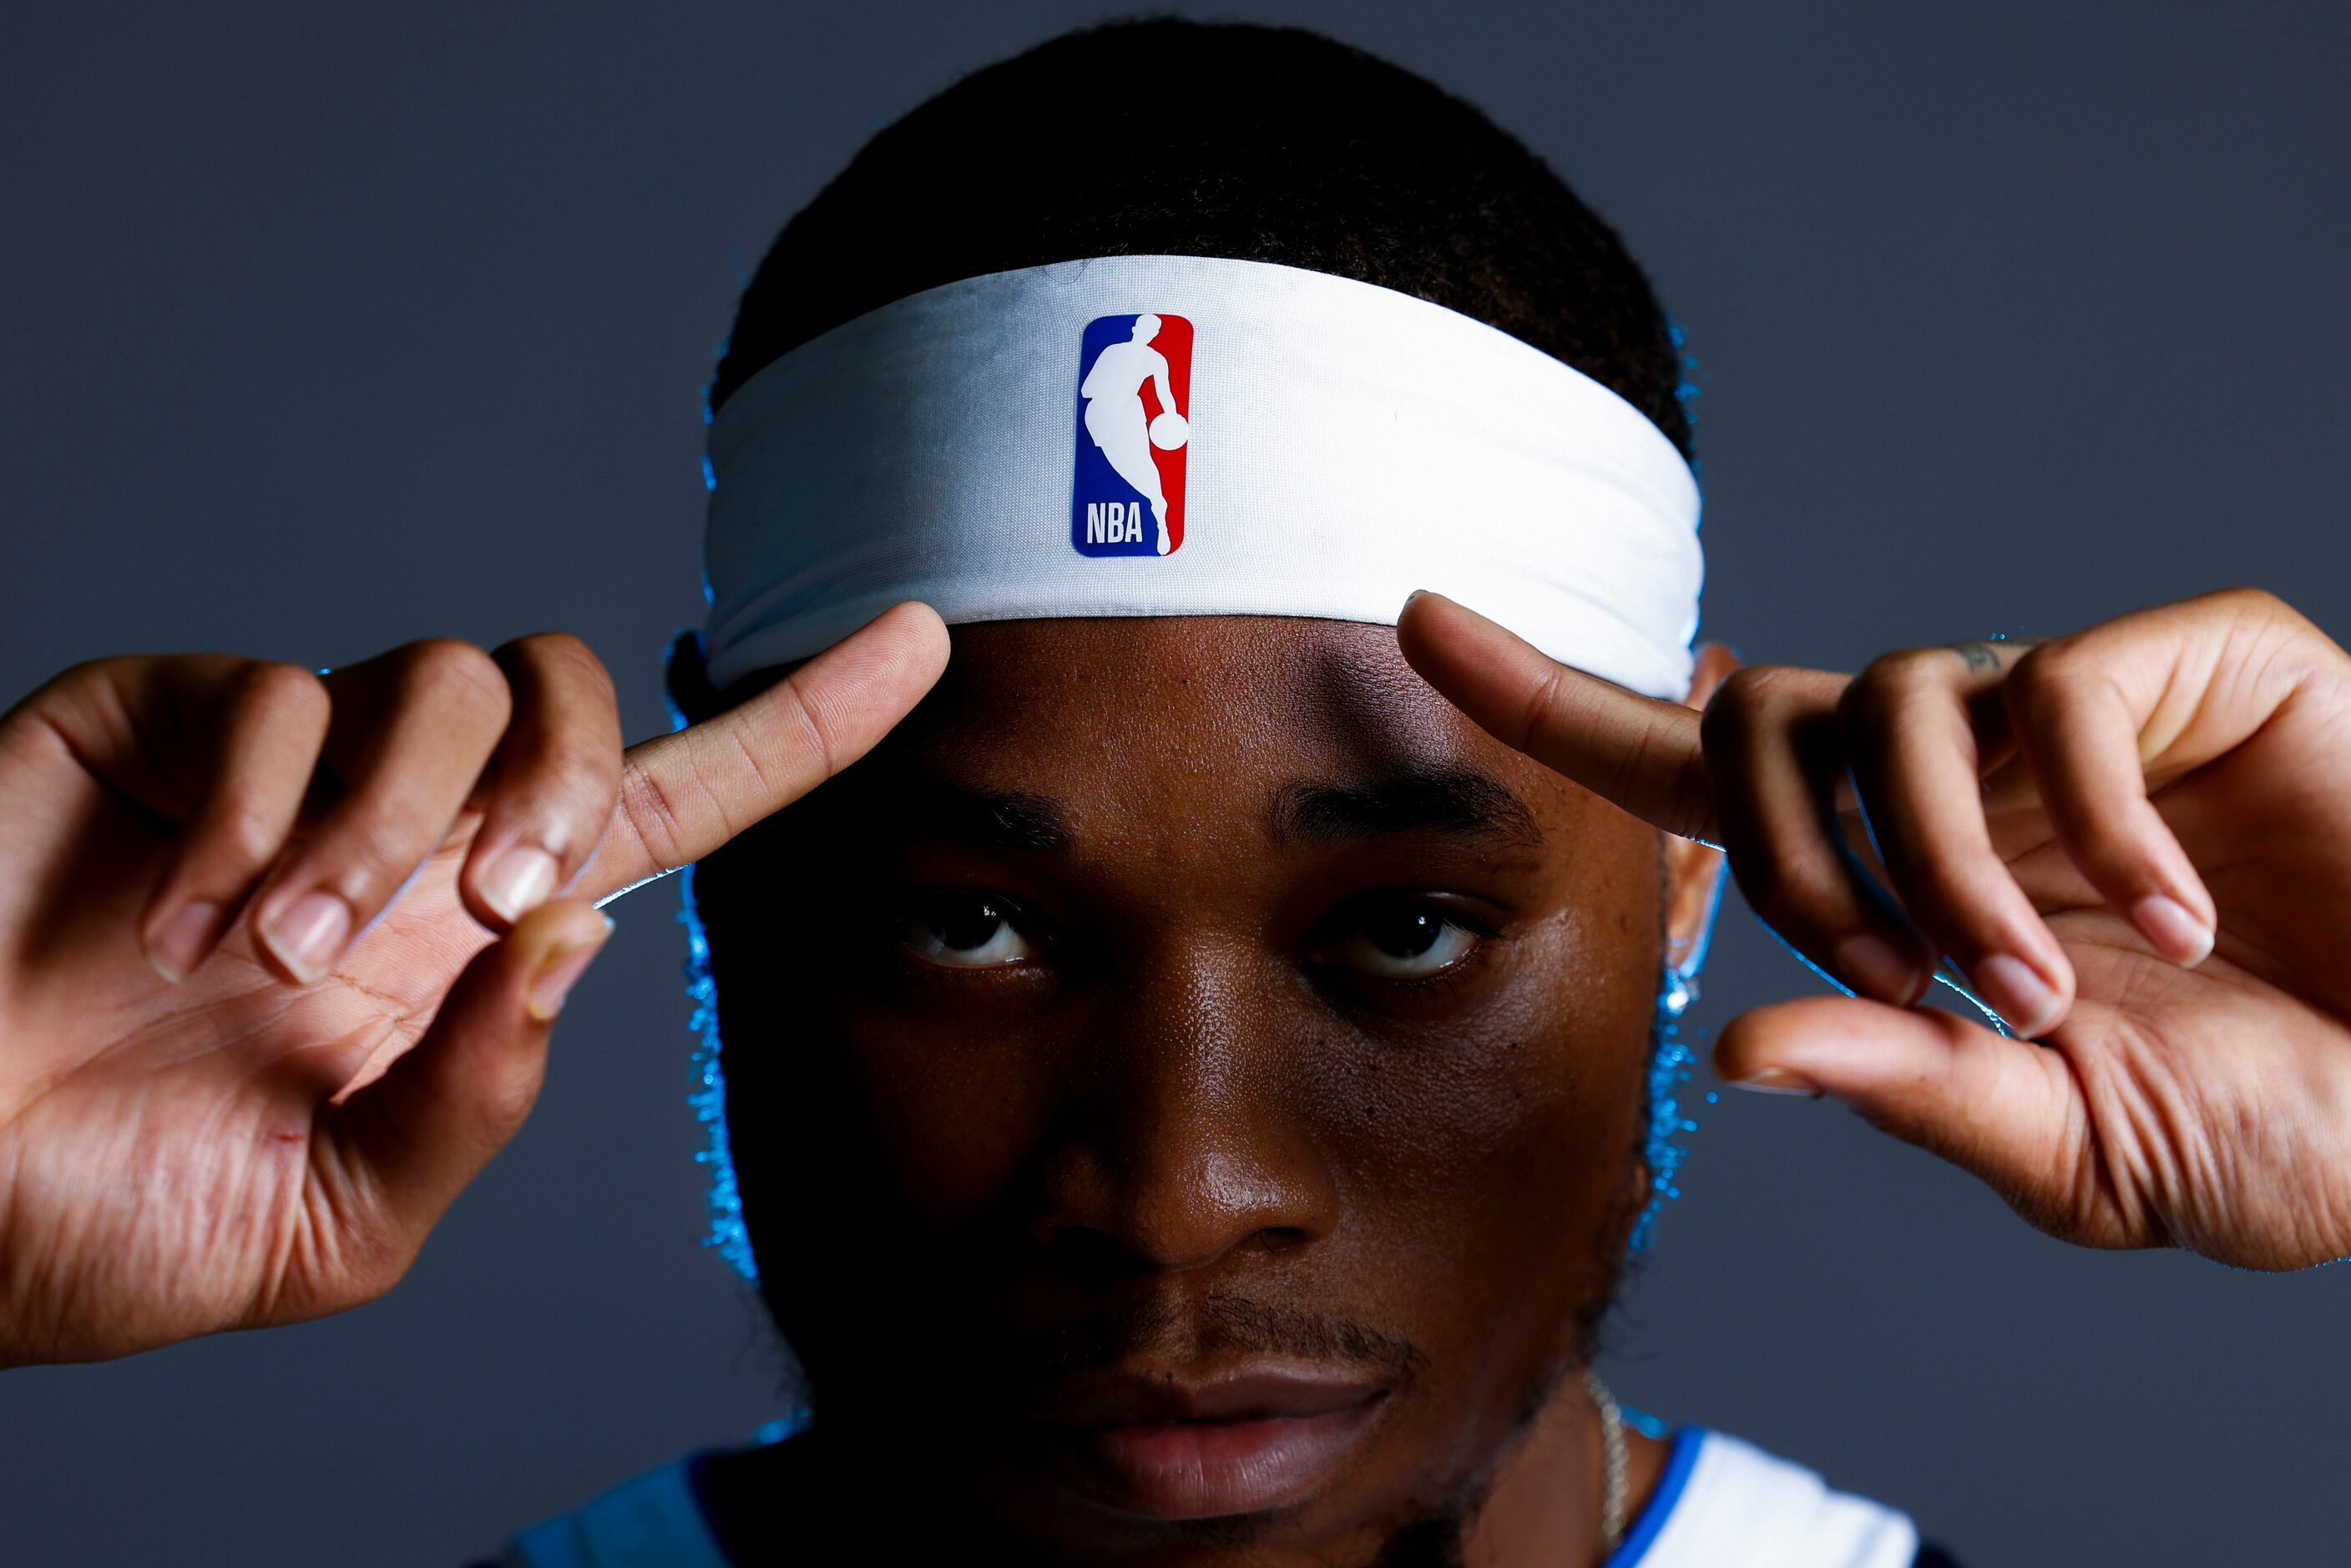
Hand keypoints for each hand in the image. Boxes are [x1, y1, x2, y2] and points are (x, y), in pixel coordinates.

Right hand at [0, 603, 947, 1364]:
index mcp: (466, 943)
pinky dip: (248, 806)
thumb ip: (476, 1097)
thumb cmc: (115, 1222)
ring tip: (287, 951)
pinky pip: (269, 690)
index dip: (803, 726)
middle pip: (575, 695)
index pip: (675, 808)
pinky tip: (172, 916)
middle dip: (565, 778)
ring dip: (395, 817)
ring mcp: (282, 768)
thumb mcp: (339, 1222)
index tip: (923, 642)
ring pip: (438, 676)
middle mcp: (400, 834)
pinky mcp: (157, 722)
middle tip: (478, 901)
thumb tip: (579, 938)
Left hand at [1400, 587, 2350, 1269]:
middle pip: (1764, 722)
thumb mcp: (2065, 1139)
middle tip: (1908, 980)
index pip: (1695, 768)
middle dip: (1788, 855)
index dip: (1554, 699)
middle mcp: (1966, 772)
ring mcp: (2073, 707)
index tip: (1419, 623)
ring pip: (1900, 705)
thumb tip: (1734, 1049)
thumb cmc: (2277, 1120)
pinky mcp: (2196, 661)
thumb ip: (1904, 1085)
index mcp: (1909, 874)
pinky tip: (2181, 919)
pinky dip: (2102, 826)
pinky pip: (2070, 691)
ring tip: (2045, 983)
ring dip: (1947, 866)